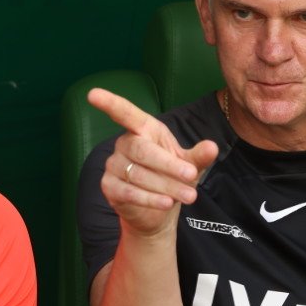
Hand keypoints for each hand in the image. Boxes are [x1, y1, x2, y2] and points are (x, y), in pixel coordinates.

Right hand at [87, 88, 218, 237]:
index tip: (93, 94)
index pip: (125, 113)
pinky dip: (150, 199)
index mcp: (142, 130)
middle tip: (191, 176)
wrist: (159, 212)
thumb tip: (212, 147)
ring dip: (166, 186)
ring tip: (189, 196)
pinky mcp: (109, 187)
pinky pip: (129, 192)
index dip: (109, 103)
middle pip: (142, 150)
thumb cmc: (172, 178)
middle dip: (169, 165)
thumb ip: (199, 156)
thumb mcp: (190, 165)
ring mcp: (113, 165)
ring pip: (138, 174)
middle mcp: (124, 144)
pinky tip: (167, 203)